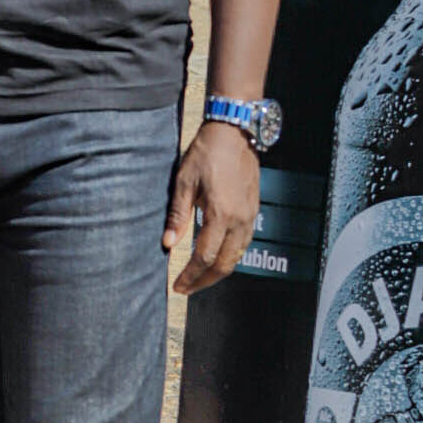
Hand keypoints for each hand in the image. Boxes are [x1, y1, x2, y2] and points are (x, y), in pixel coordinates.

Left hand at [163, 120, 259, 293]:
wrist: (234, 133)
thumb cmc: (206, 154)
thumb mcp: (184, 183)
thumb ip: (177, 216)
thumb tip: (168, 244)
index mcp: (220, 214)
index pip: (203, 257)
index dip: (189, 275)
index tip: (177, 285)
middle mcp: (239, 220)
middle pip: (224, 264)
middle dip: (204, 281)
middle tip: (186, 289)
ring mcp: (250, 216)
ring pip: (237, 257)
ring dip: (218, 272)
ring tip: (199, 278)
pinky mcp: (254, 211)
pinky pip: (244, 244)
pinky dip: (230, 257)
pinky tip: (217, 258)